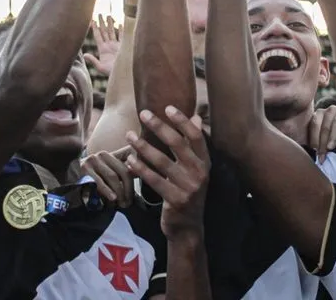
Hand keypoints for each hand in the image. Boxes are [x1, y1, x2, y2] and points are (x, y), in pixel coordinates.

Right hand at [80, 146, 134, 207]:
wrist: (67, 183)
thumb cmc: (92, 182)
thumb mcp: (107, 174)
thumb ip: (122, 170)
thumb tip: (140, 172)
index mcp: (110, 154)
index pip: (129, 162)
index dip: (136, 176)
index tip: (137, 192)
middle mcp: (102, 154)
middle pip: (123, 171)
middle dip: (128, 189)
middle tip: (129, 203)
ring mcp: (92, 160)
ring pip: (113, 177)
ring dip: (119, 192)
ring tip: (122, 204)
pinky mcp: (83, 169)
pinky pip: (99, 182)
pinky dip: (107, 192)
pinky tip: (113, 200)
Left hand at [84, 14, 120, 76]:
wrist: (122, 74)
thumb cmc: (111, 72)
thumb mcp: (100, 67)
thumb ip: (93, 60)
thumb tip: (84, 55)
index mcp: (102, 49)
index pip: (98, 36)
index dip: (95, 28)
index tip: (92, 20)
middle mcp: (109, 45)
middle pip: (104, 31)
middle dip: (102, 23)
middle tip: (99, 14)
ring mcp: (116, 45)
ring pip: (112, 32)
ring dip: (110, 24)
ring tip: (108, 15)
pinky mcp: (123, 46)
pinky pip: (122, 36)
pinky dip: (122, 30)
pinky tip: (120, 23)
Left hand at [126, 107, 209, 239]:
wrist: (188, 227)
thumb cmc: (187, 191)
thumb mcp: (195, 169)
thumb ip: (193, 145)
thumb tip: (197, 117)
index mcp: (205, 162)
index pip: (196, 136)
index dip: (182, 121)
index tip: (167, 107)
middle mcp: (200, 173)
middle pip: (177, 144)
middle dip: (159, 126)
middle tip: (143, 113)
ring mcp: (189, 187)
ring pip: (162, 161)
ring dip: (143, 146)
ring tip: (129, 135)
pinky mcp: (176, 200)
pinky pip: (154, 180)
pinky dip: (140, 169)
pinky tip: (129, 160)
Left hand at [308, 104, 335, 163]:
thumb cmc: (331, 133)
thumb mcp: (321, 134)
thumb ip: (315, 140)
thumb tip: (310, 153)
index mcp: (318, 114)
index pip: (315, 125)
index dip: (314, 138)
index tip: (315, 151)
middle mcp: (328, 111)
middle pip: (324, 126)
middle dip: (323, 142)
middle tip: (322, 155)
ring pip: (335, 123)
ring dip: (332, 137)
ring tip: (330, 147)